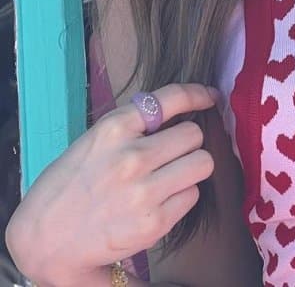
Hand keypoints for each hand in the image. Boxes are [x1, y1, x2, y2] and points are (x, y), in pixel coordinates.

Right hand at [6, 83, 216, 286]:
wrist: (44, 239)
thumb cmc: (71, 185)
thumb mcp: (96, 140)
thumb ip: (134, 126)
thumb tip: (182, 112)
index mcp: (114, 128)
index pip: (172, 98)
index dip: (198, 94)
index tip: (210, 97)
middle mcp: (131, 156)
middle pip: (194, 135)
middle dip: (187, 143)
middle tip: (172, 154)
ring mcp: (144, 191)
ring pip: (202, 164)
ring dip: (190, 169)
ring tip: (168, 178)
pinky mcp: (153, 223)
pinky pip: (192, 196)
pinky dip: (181, 198)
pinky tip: (158, 203)